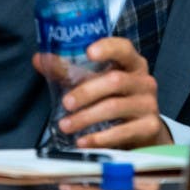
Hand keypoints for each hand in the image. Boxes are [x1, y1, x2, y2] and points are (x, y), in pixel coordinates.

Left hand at [32, 37, 172, 148]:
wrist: (142, 132)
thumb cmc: (115, 100)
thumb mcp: (97, 83)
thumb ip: (69, 71)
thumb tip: (39, 59)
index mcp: (132, 64)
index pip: (124, 48)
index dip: (108, 48)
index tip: (88, 52)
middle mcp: (144, 81)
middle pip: (115, 80)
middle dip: (86, 92)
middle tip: (65, 103)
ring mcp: (149, 104)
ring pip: (115, 107)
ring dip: (86, 117)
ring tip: (65, 125)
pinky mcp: (149, 127)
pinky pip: (122, 131)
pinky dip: (99, 138)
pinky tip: (82, 141)